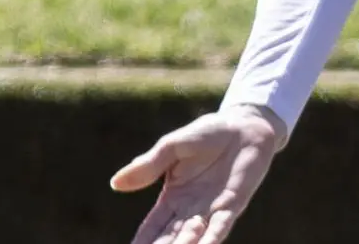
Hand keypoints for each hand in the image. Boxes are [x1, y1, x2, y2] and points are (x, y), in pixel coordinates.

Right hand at [111, 106, 283, 243]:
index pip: (151, 228)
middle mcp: (190, 211)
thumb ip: (148, 166)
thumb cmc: (207, 134)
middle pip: (169, 239)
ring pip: (192, 239)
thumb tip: (114, 183)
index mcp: (172, 198)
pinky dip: (211, 240)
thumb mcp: (172, 147)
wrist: (243, 127)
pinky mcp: (232, 206)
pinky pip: (219, 227)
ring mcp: (211, 211)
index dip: (141, 243)